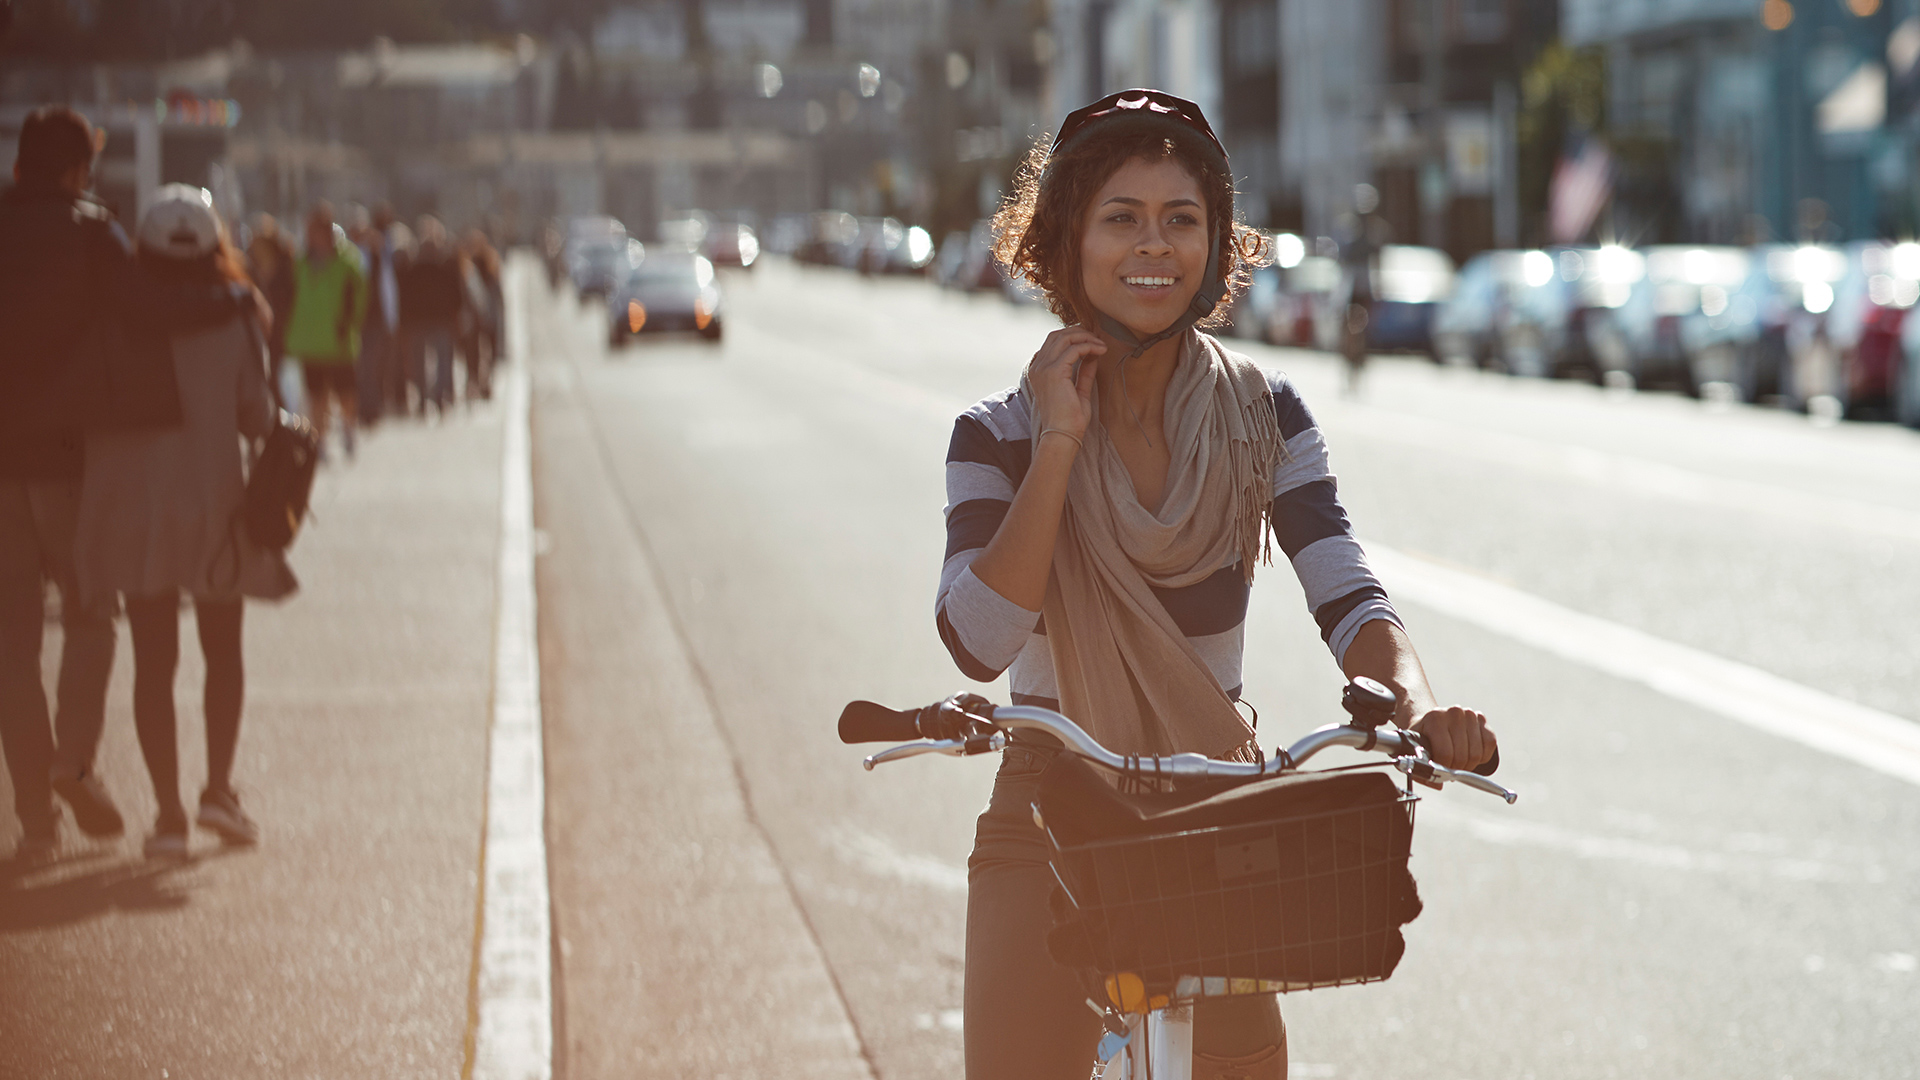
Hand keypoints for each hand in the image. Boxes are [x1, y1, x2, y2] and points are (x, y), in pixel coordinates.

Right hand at [1027, 326, 1102, 444]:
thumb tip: (1092, 356)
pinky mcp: (1054, 371)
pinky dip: (1089, 346)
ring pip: (1065, 338)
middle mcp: (1038, 366)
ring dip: (1086, 337)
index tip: (1092, 341)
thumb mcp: (1078, 390)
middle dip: (1080, 332)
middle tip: (1098, 339)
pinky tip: (1101, 351)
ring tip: (1101, 345)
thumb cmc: (1069, 419)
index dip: (1073, 336)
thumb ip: (1083, 372)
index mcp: (1039, 370)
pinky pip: (1074, 348)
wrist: (1063, 434)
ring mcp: (1044, 367)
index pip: (1053, 342)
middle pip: (1058, 335)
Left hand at [1410, 706, 1494, 771]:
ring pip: (1477, 753)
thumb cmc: (1423, 738)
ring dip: (1469, 764)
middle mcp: (1453, 713)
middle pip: (1462, 756)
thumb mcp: (1414, 750)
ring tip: (1459, 762)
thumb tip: (1438, 784)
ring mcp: (1469, 714)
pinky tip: (1472, 755)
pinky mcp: (1481, 718)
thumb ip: (1421, 770)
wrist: (1430, 720)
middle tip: (1450, 769)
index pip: (1445, 753)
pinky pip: (1490, 743)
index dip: (1444, 768)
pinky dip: (1483, 755)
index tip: (1441, 771)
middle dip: (1457, 769)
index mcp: (1435, 719)